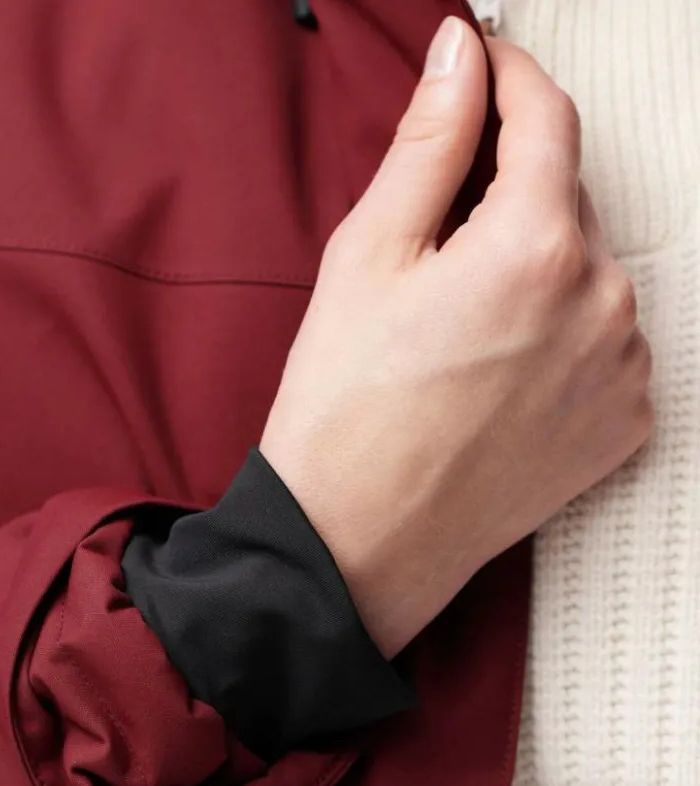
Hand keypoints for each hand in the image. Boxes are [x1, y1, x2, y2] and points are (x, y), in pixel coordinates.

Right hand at [259, 18, 652, 657]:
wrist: (357, 543)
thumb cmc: (345, 409)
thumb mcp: (366, 259)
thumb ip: (428, 144)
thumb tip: (457, 60)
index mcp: (532, 246)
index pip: (546, 118)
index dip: (510, 78)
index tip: (485, 65)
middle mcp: (601, 301)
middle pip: (565, 200)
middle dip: (508, 195)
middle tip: (434, 241)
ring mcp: (620, 370)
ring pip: (586, 273)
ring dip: (533, 270)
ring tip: (458, 327)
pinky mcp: (621, 426)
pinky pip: (604, 342)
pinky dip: (560, 333)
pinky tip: (498, 369)